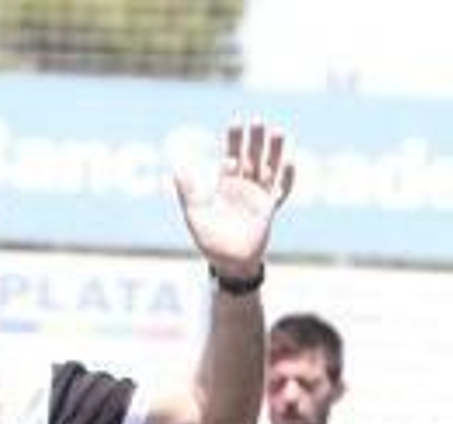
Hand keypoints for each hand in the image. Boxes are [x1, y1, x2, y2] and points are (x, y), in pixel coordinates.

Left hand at [173, 122, 295, 276]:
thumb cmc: (209, 238)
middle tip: (257, 120)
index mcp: (225, 184)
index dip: (233, 141)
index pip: (231, 155)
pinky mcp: (270, 208)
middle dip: (254, 138)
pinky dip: (286, 177)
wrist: (228, 261)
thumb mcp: (195, 213)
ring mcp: (259, 195)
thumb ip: (189, 190)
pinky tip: (290, 161)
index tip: (234, 125)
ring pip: (269, 167)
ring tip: (278, 131)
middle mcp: (244, 186)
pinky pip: (282, 190)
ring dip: (274, 150)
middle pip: (252, 155)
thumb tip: (176, 168)